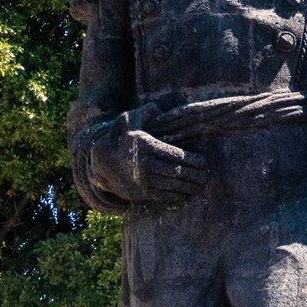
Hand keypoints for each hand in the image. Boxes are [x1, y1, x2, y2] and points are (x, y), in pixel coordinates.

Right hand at [89, 109, 207, 204]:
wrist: (100, 163)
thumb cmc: (119, 138)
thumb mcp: (128, 119)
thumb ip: (145, 112)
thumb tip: (157, 109)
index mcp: (147, 147)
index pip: (176, 156)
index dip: (193, 161)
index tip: (204, 162)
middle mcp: (146, 166)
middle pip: (178, 173)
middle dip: (196, 176)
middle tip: (207, 176)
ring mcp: (143, 182)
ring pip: (173, 187)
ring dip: (190, 188)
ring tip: (200, 185)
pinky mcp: (141, 194)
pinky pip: (164, 197)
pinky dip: (178, 196)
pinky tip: (187, 194)